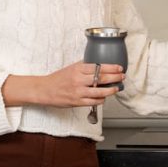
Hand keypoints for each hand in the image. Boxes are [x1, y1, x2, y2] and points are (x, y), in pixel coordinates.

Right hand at [2, 62, 124, 107]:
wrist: (45, 90)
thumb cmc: (58, 78)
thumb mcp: (71, 68)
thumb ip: (84, 66)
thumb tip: (98, 64)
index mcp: (78, 69)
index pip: (98, 67)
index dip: (111, 68)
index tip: (119, 68)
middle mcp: (79, 80)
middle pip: (101, 79)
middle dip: (115, 78)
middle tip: (122, 77)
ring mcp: (78, 92)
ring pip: (99, 92)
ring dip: (111, 90)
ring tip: (117, 88)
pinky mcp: (77, 102)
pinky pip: (93, 102)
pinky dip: (101, 100)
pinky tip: (104, 97)